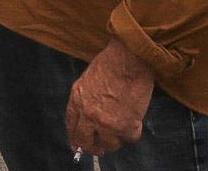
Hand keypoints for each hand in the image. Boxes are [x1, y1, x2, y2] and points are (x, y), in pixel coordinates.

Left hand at [65, 39, 154, 154]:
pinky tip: (135, 120)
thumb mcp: (87, 79)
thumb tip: (88, 116)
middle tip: (101, 149)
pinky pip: (130, 138)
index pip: (72, 126)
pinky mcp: (125, 125)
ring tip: (123, 126)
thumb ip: (85, 99)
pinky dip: (133, 132)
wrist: (128, 58)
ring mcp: (106, 122)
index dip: (75, 138)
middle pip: (86, 142)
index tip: (78, 146)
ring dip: (117, 138)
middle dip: (94, 147)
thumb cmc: (111, 63)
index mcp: (77, 100)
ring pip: (110, 145)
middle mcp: (88, 114)